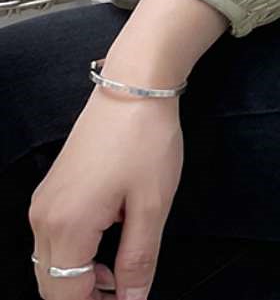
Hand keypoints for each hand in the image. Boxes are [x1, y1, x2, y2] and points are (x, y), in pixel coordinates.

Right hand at [27, 84, 183, 299]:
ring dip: (79, 278)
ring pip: (49, 263)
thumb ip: (139, 260)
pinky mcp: (52, 188)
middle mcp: (43, 218)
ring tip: (122, 270)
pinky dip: (75, 253)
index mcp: (66, 227)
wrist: (134, 84)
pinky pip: (53, 238)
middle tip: (124, 291)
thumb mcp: (152, 204)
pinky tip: (110, 241)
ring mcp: (44, 201)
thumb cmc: (146, 140)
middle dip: (83, 297)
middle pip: (50, 285)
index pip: (65, 297)